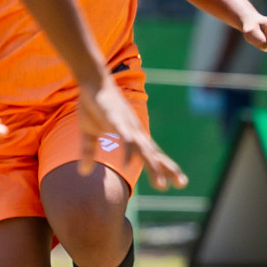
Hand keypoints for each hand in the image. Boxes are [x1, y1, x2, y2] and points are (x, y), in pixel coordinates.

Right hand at [77, 76, 186, 190]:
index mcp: (133, 136)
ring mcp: (128, 126)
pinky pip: (125, 139)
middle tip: (182, 184)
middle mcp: (135, 132)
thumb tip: (83, 172)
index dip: (166, 167)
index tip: (179, 182)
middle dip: (168, 170)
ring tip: (160, 184)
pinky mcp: (116, 120)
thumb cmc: (94, 106)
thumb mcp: (88, 133)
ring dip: (152, 167)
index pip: (153, 154)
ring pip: (143, 150)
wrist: (92, 82)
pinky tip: (131, 164)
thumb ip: (89, 152)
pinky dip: (129, 152)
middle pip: (154, 154)